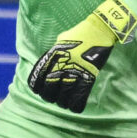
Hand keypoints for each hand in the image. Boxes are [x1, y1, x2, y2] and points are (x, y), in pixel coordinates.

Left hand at [25, 0, 136, 114]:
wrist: (99, 30)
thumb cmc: (80, 33)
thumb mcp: (61, 40)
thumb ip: (55, 52)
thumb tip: (52, 60)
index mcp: (52, 57)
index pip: (37, 79)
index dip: (37, 88)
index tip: (40, 91)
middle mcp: (60, 66)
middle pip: (49, 92)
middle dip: (50, 97)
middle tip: (55, 97)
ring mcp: (74, 73)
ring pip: (63, 97)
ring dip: (63, 102)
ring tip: (65, 102)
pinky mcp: (88, 77)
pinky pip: (79, 97)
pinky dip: (76, 105)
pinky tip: (75, 107)